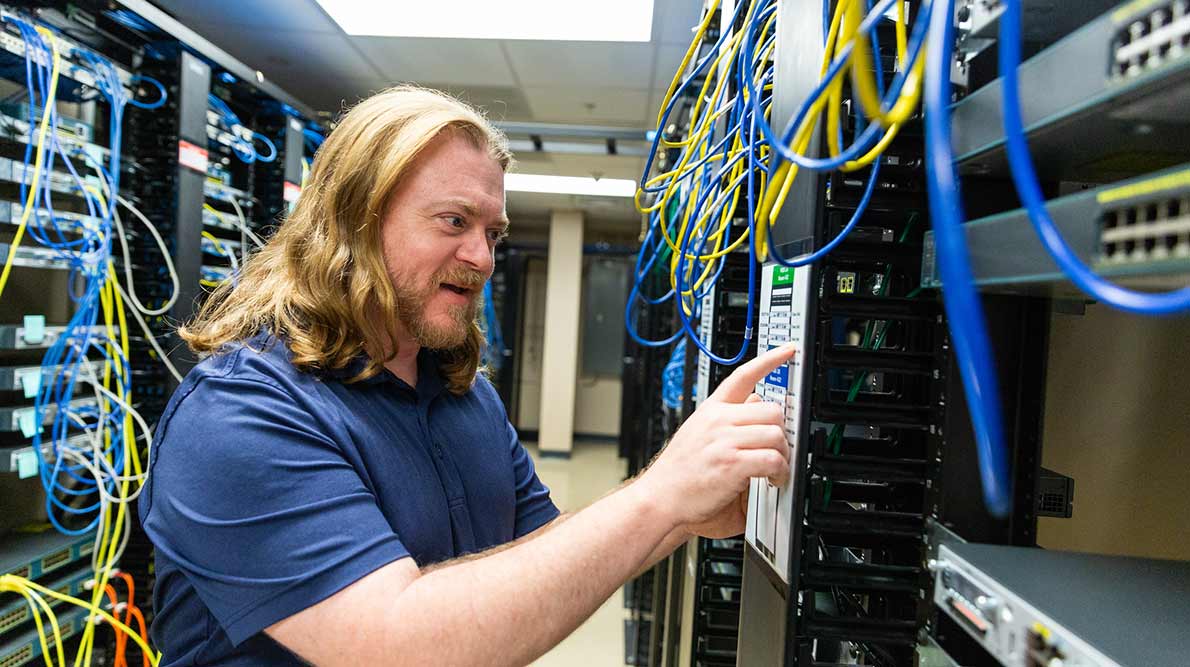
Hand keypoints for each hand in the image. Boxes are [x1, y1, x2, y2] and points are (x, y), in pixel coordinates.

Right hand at [635, 344, 793, 531]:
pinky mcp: (732, 463)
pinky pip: (772, 459)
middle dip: (782, 432)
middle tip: (778, 450)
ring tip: (775, 469)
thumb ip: (728, 419)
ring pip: (775, 434)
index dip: (769, 360)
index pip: (743, 375)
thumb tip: (756, 404)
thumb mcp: (699, 434)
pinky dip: (780, 471)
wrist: (659, 497)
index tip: (788, 350)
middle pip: (772, 410)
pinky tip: (773, 479)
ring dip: (783, 455)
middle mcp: (718, 420)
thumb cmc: (680, 473)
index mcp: (711, 410)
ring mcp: (724, 440)